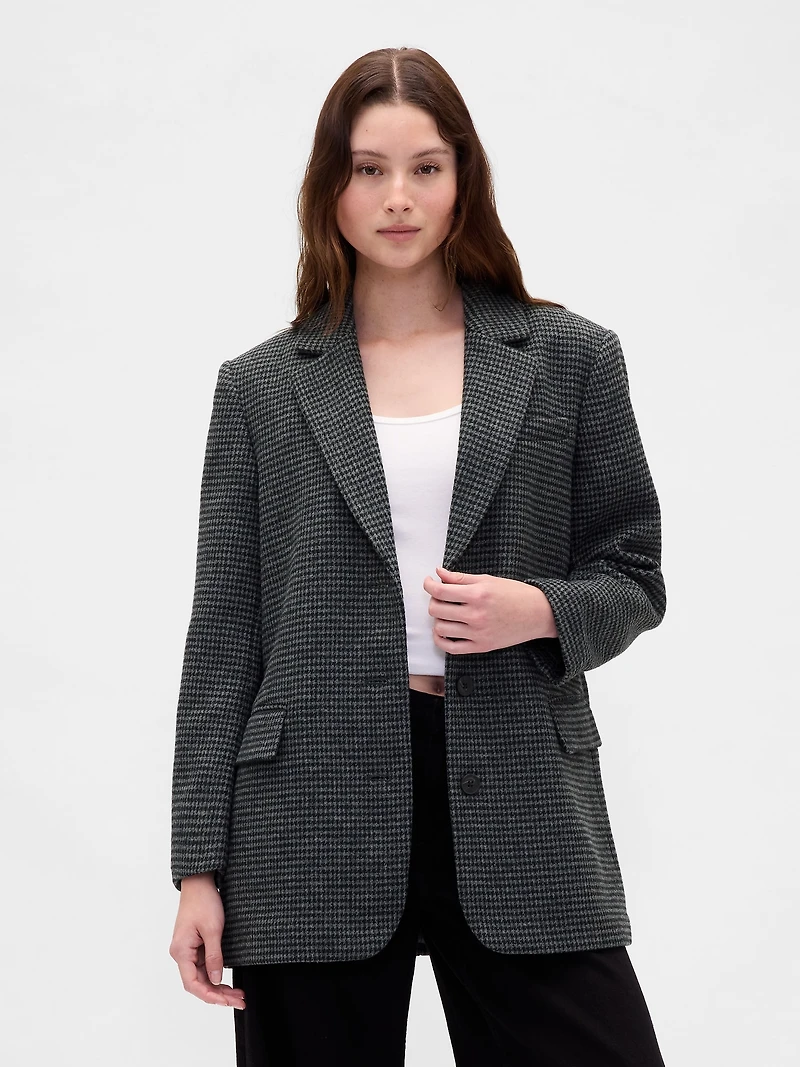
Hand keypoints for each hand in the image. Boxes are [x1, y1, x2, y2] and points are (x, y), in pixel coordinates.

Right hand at [169, 873, 245, 1009]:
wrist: (199, 883)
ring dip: (219, 987)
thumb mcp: (213, 929)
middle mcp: (181, 954)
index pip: (193, 984)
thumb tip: (217, 980)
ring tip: (238, 994)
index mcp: (181, 951)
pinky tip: (228, 982)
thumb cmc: (204, 902)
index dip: (210, 996)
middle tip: (239, 1000)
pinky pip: (204, 967)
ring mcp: (188, 950)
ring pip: (202, 977)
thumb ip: (214, 956)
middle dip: (219, 995)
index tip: (227, 1002)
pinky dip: (216, 975)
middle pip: (198, 983)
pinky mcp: (194, 946)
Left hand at [423, 566, 557, 654]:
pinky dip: (441, 639)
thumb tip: (438, 573)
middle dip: (433, 601)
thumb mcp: (488, 580)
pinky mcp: (481, 647)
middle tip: (440, 596)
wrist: (538, 614)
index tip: (429, 581)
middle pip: (436, 610)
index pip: (440, 591)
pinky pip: (451, 648)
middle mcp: (476, 615)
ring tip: (445, 612)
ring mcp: (478, 633)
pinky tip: (443, 631)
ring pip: (440, 628)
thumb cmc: (514, 593)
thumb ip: (460, 578)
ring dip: (438, 619)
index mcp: (478, 595)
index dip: (428, 585)